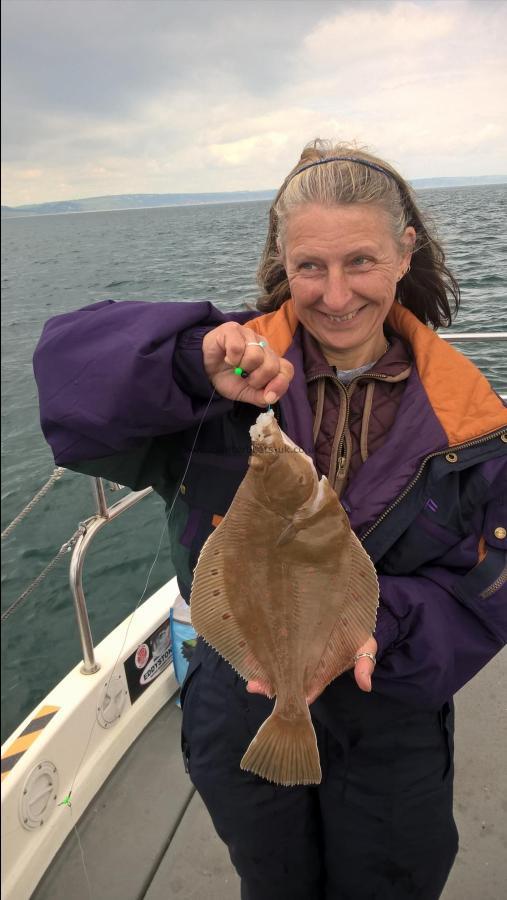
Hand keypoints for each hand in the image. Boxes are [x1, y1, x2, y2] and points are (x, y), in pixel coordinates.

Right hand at [202, 323, 293, 406]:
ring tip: (235, 367)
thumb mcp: (245, 392)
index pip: (286, 369)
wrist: (203, 368)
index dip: (281, 383)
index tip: (269, 394)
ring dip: (243, 368)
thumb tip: (271, 397)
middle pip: (272, 364)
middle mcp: (263, 345)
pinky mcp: (233, 329)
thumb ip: (260, 396)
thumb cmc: (226, 377)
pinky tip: (226, 358)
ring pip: (256, 355)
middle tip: (245, 379)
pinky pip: (238, 347)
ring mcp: (249, 335)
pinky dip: (231, 358)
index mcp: (270, 360)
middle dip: (258, 379)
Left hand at [246, 634, 377, 701]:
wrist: (344, 604)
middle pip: (286, 679)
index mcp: (320, 671)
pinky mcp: (283, 635)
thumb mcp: (365, 645)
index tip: (287, 699)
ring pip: (275, 665)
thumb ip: (365, 663)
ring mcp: (292, 650)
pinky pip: (269, 646)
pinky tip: (248, 657)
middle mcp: (304, 664)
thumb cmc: (354, 629)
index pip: (308, 688)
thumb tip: (366, 686)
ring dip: (262, 672)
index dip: (297, 695)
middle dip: (271, 685)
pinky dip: (258, 653)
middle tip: (256, 687)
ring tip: (250, 677)